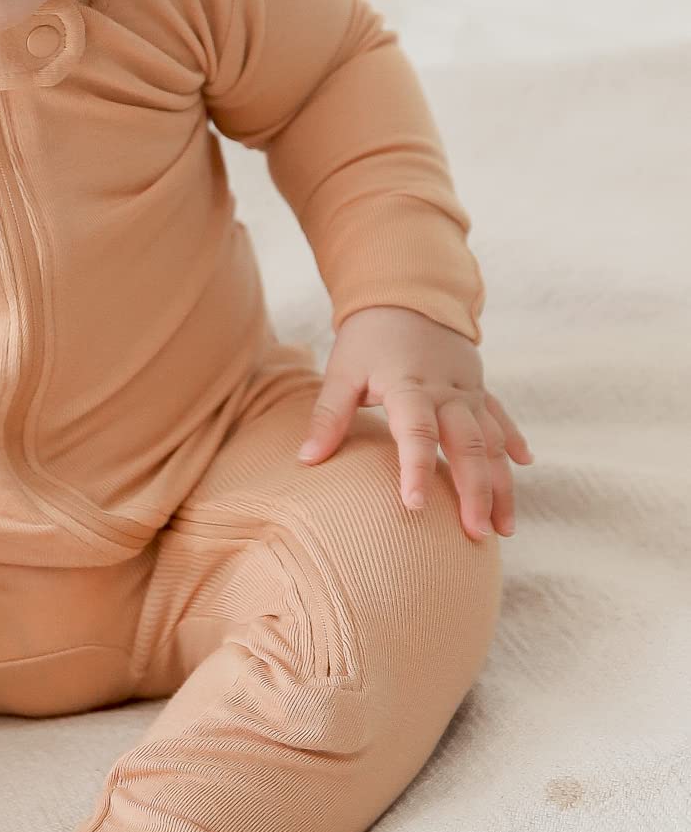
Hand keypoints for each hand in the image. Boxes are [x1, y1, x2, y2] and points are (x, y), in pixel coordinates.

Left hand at [296, 305, 534, 541]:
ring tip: (504, 528)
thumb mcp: (341, 373)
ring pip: (493, 440)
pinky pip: (502, 417)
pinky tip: (526, 464)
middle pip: (468, 444)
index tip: (415, 506)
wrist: (404, 296)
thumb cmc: (367, 341)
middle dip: (476, 491)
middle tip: (476, 535)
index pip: (416, 431)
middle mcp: (446, 390)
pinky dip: (513, 440)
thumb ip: (328, 417)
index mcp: (409, 385)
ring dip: (501, 483)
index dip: (416, 468)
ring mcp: (468, 390)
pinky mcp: (478, 387)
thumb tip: (306, 460)